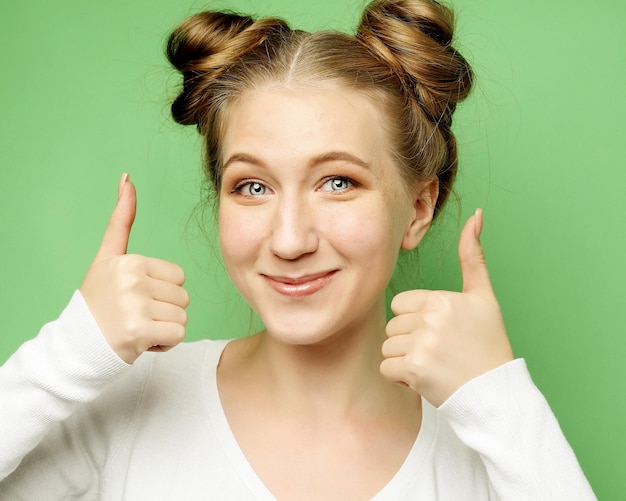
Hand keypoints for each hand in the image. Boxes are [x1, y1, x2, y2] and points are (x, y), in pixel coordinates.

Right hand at [79, 174, 189, 363]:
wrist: (77, 344)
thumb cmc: (98, 301)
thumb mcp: (107, 257)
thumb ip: (120, 220)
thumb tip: (127, 177)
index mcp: (130, 261)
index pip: (178, 277)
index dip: (161, 291)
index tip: (134, 297)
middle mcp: (133, 280)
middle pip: (183, 297)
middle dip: (164, 310)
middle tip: (135, 316)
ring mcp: (136, 305)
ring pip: (182, 316)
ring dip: (165, 328)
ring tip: (137, 328)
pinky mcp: (140, 330)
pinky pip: (178, 334)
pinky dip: (165, 343)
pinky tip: (142, 342)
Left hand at [380, 209, 512, 406]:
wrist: (495, 392)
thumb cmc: (488, 343)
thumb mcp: (483, 297)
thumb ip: (473, 256)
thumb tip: (477, 215)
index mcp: (441, 300)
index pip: (402, 305)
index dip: (417, 320)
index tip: (441, 332)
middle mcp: (429, 320)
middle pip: (392, 326)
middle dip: (409, 340)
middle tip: (440, 351)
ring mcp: (420, 345)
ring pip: (387, 347)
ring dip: (404, 359)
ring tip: (434, 365)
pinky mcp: (413, 369)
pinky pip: (386, 368)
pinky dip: (400, 378)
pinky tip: (425, 379)